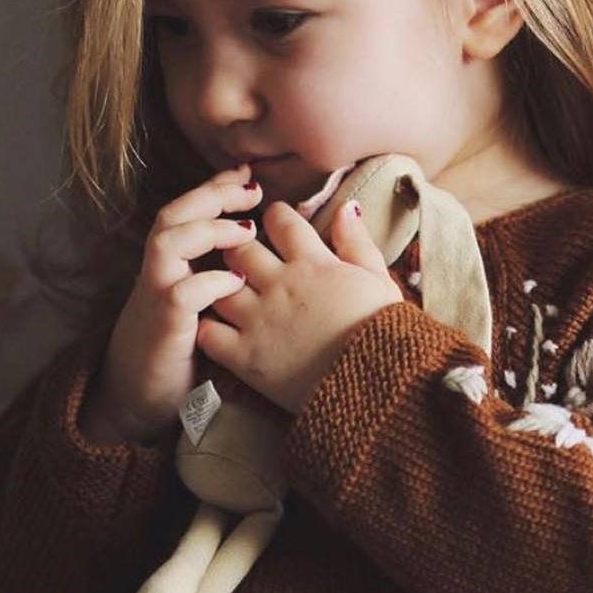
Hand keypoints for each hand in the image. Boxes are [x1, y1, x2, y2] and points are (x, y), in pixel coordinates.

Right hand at [81, 165, 262, 444]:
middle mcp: (161, 273)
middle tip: (252, 188)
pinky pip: (179, 294)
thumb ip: (229, 275)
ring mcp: (157, 298)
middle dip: (211, 195)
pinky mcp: (162, 328)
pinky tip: (237, 281)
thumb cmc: (185, 350)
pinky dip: (209, 283)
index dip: (217, 189)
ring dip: (207, 230)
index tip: (251, 175)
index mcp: (175, 264)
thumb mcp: (210, 305)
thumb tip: (273, 251)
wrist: (143, 397)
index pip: (190, 211)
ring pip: (167, 243)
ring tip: (247, 230)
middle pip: (173, 215)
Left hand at [195, 196, 404, 416]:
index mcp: (313, 263)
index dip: (275, 217)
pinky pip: (209, 332)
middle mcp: (279, 285)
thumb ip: (357, 241)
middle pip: (240, 248)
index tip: (275, 221)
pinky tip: (218, 327)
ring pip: (218, 285)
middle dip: (240, 246)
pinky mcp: (245, 356)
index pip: (280, 221)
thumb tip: (345, 206)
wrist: (377, 386)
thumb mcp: (378, 280)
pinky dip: (208, 326)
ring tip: (230, 290)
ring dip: (220, 284)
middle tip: (247, 255)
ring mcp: (258, 320)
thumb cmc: (384, 334)